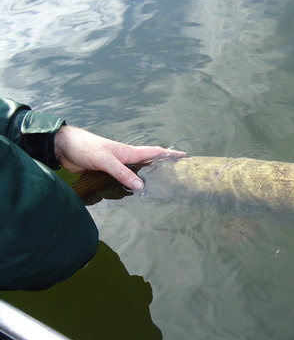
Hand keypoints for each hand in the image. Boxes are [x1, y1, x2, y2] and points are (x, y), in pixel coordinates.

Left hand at [54, 125, 185, 189]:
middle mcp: (125, 159)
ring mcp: (116, 166)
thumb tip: (141, 185)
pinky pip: (123, 180)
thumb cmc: (85, 147)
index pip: (154, 152)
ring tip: (158, 186)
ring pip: (136, 173)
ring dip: (146, 178)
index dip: (170, 154)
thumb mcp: (105, 160)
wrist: (63, 147)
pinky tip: (132, 192)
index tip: (184, 156)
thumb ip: (122, 172)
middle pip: (148, 163)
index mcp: (128, 152)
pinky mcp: (106, 173)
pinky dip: (130, 185)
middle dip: (162, 167)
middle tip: (175, 175)